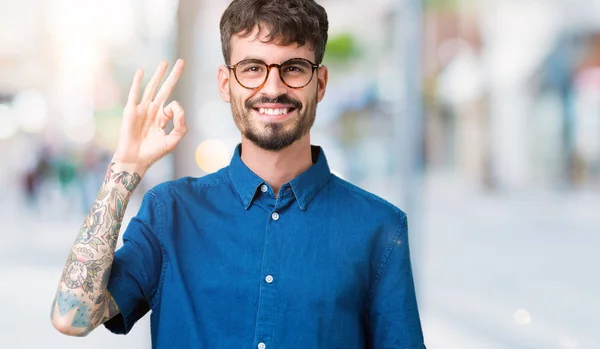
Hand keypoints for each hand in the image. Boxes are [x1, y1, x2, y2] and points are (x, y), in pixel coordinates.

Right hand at [112, 59, 186, 173]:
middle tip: (181, 62)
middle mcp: (152, 110)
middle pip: (164, 88)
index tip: (169, 121)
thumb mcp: (173, 140)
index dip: (175, 111)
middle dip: (173, 76)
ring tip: (165, 62)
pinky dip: (138, 82)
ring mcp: (141, 109)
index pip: (173, 106)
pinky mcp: (131, 111)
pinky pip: (135, 93)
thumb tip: (177, 105)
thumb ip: (180, 124)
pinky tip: (141, 71)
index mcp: (161, 117)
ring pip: (152, 87)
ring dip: (159, 74)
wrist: (135, 160)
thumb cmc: (153, 153)